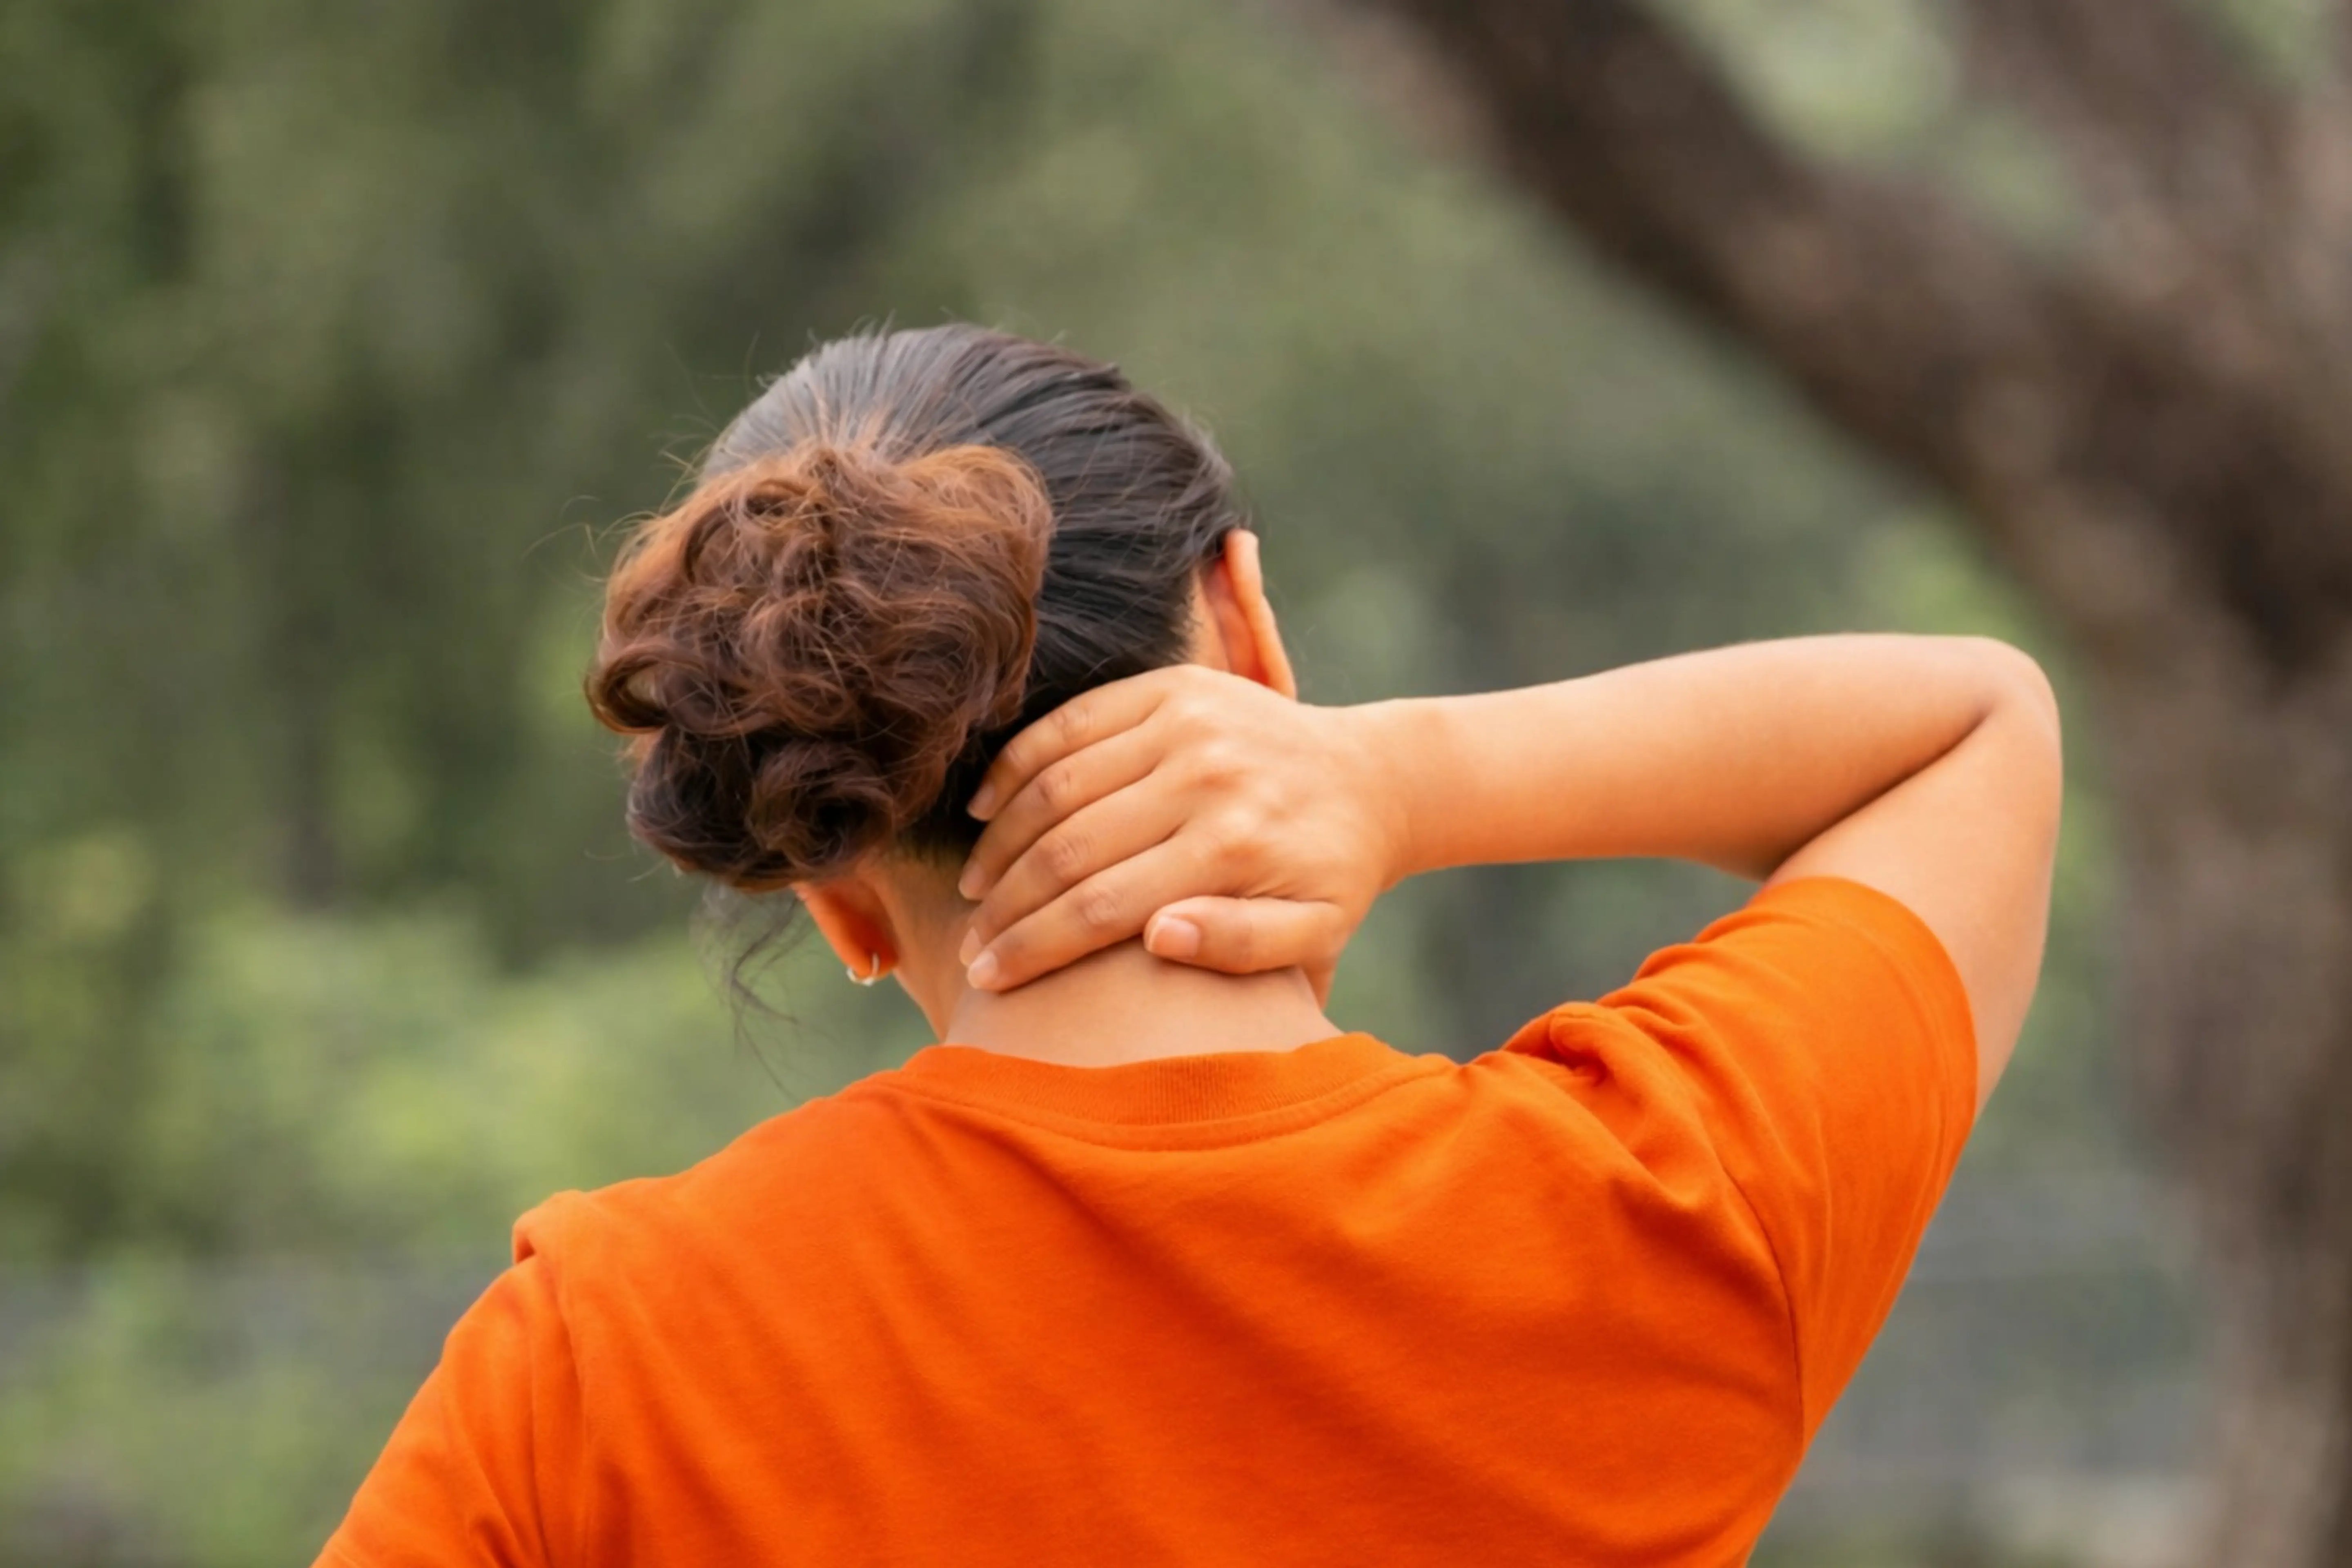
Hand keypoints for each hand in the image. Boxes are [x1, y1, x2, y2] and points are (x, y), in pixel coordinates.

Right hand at [954, 665, 1410, 995]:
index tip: (989, 978)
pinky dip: (1017, 764)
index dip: (1035, 948)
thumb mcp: (1315, 933)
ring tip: (975, 889)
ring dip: (1001, 840)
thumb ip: (1244, 949)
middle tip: (971, 945)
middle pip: (1070, 849)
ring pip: (1058, 784)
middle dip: (1007, 905)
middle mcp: (1207, 777)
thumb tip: (1158, 938)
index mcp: (1236, 849)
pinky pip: (1071, 723)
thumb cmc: (1331, 876)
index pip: (1103, 908)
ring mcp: (1187, 721)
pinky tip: (984, 809)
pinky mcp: (1173, 686)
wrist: (1373, 779)